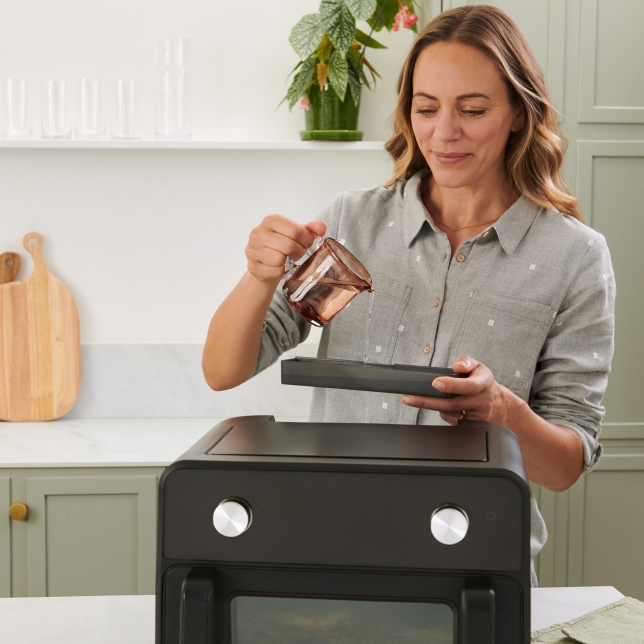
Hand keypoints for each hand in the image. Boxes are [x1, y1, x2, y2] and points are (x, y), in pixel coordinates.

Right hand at [245, 215, 326, 285]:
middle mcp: (258, 232)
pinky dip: (280, 272)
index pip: (295, 230)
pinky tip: (278, 267)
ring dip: (288, 263)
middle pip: (289, 246)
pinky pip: (274, 271)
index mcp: (271, 220)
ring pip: (280, 259)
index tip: (306, 244)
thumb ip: (311, 229)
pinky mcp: (252, 266)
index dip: (306, 240)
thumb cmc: (282, 246)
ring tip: (286, 260)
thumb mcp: (297, 234)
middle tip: (297, 254)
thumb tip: (321, 227)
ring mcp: (252, 249)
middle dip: (298, 252)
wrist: (264, 264)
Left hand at [401, 355, 521, 425]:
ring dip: (432, 406)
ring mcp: (476, 417)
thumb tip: (457, 366)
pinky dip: (442, 414)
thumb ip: (466, 362)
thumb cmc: (482, 382)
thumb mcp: (478, 367)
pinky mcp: (470, 427)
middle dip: (428, 401)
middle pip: (453, 404)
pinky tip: (438, 406)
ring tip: (415, 399)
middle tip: (409, 398)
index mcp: (483, 383)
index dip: (452, 385)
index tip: (435, 382)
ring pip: (449, 413)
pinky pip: (451, 421)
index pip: (469, 385)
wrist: (499, 406)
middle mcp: (481, 401)